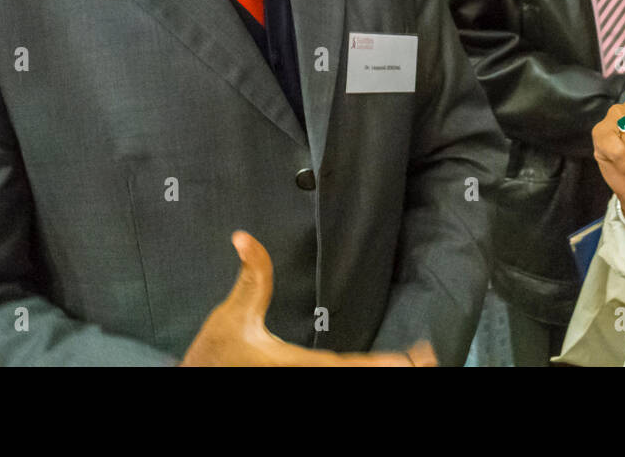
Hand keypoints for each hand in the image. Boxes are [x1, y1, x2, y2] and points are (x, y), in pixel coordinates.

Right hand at [180, 231, 436, 366]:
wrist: (196, 380)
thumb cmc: (212, 358)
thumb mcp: (231, 316)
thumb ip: (250, 277)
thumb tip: (246, 237)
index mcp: (297, 364)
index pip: (352, 365)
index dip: (386, 363)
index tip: (415, 355)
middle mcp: (306, 380)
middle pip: (360, 378)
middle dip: (396, 370)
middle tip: (428, 359)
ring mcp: (302, 387)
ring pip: (351, 384)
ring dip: (383, 375)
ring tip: (418, 366)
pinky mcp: (296, 386)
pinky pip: (341, 386)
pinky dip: (365, 376)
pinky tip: (381, 370)